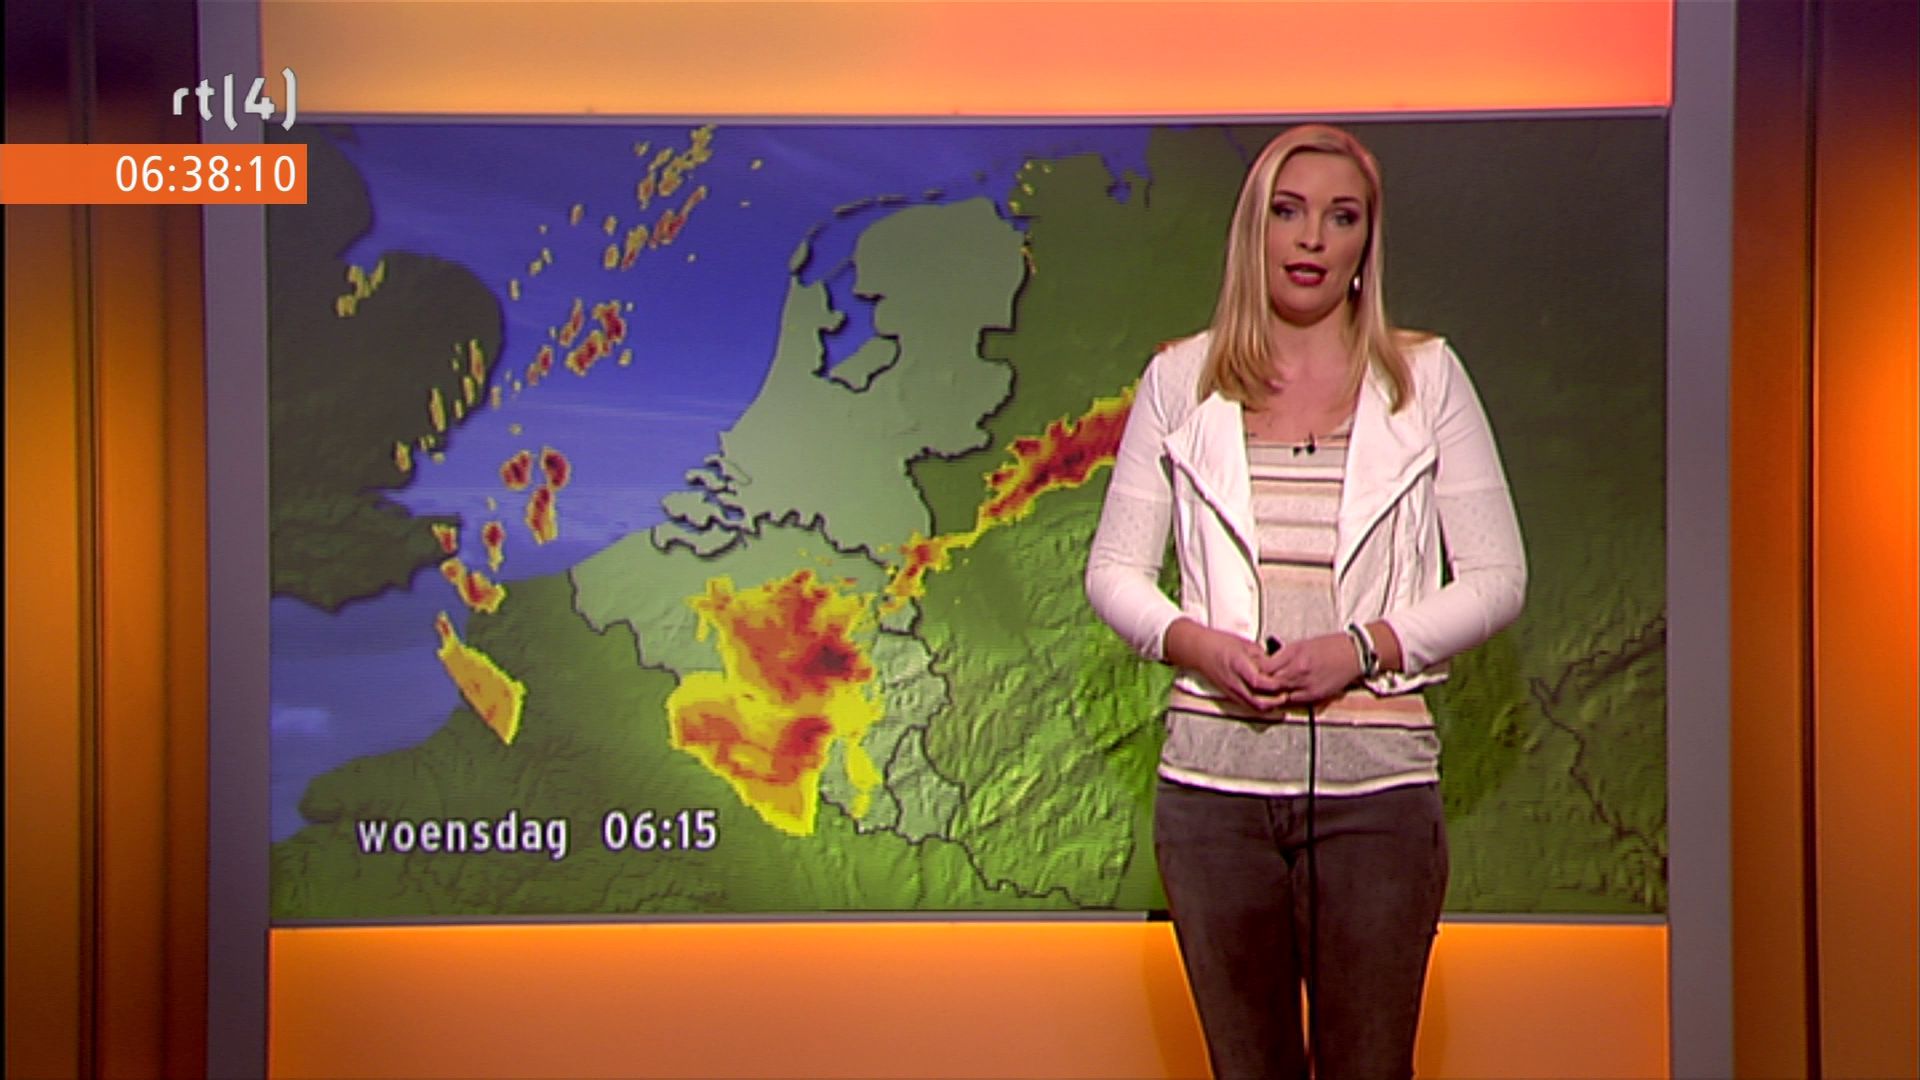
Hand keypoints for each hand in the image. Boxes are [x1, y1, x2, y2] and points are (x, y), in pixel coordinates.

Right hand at [1162, 619, 1286, 712]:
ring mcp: (1231, 690)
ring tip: (1281, 698)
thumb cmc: (1219, 643)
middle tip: (1287, 694)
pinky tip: (1269, 700)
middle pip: (1257, 701)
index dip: (1274, 685)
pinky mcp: (1230, 695)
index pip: (1258, 682)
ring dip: (1269, 706)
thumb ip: (1260, 656)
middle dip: (1275, 701)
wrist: (1198, 651)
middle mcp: (1234, 681)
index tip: (1285, 681)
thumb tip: (1276, 665)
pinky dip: (1260, 705)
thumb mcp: (1243, 644)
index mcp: (1237, 665)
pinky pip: (1248, 705)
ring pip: (1253, 707)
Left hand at [1261, 633, 1363, 705]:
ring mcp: (1307, 684)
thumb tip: (1267, 663)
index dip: (1257, 670)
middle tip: (1257, 684)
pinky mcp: (1315, 695)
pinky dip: (1287, 699)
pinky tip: (1284, 696)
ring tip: (1268, 692)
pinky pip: (1294, 701)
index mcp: (1294, 653)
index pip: (1266, 667)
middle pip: (1271, 683)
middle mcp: (1299, 669)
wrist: (1353, 654)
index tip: (1253, 670)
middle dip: (1262, 684)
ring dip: (1273, 694)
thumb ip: (1284, 655)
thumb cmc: (1329, 646)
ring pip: (1280, 694)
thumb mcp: (1301, 644)